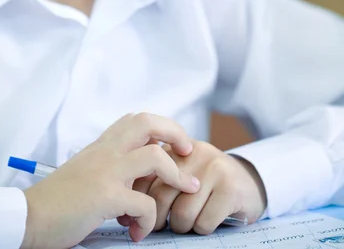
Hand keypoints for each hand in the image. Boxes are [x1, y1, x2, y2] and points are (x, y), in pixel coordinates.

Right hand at [21, 113, 200, 248]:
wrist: (29, 217)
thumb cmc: (57, 200)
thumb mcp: (85, 170)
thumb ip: (109, 165)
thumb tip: (137, 177)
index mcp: (101, 145)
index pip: (136, 119)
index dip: (161, 126)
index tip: (174, 143)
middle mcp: (105, 151)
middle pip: (148, 123)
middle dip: (175, 134)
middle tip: (188, 153)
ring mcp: (106, 171)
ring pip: (155, 157)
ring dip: (176, 177)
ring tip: (185, 191)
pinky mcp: (105, 196)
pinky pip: (144, 203)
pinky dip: (149, 219)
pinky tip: (139, 231)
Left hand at [129, 140, 266, 234]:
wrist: (248, 183)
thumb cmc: (206, 185)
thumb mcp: (181, 173)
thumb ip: (157, 180)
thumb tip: (129, 208)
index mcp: (177, 148)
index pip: (146, 176)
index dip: (142, 202)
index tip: (141, 216)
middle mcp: (194, 153)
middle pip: (161, 196)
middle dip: (159, 220)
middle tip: (162, 226)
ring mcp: (214, 168)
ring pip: (182, 213)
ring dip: (182, 228)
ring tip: (188, 224)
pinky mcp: (230, 187)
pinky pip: (204, 222)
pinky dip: (202, 230)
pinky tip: (207, 221)